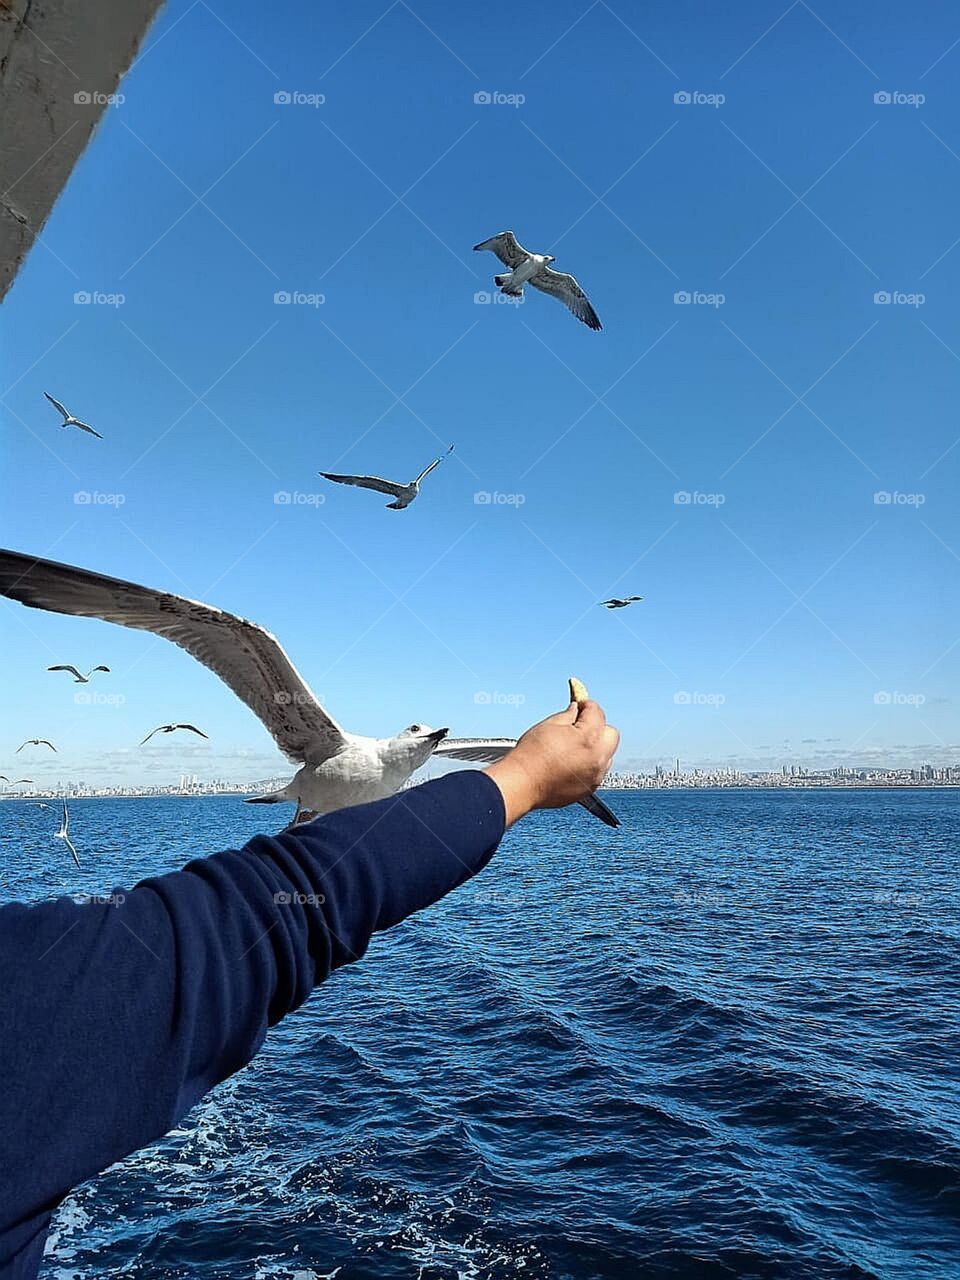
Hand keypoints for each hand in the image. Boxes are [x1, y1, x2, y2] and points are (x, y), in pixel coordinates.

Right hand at [484, 699, 618, 825]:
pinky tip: (571, 763)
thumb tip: (576, 710)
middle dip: (598, 726)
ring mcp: (596, 775)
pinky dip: (590, 764)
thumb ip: (568, 715)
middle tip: (580, 725)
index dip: (587, 706)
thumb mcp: (549, 725)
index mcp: (589, 737)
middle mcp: (598, 757)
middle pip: (610, 734)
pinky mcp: (590, 788)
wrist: (523, 784)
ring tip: (573, 747)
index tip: (580, 706)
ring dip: (596, 747)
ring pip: (607, 754)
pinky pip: (598, 771)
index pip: (597, 713)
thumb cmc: (532, 755)